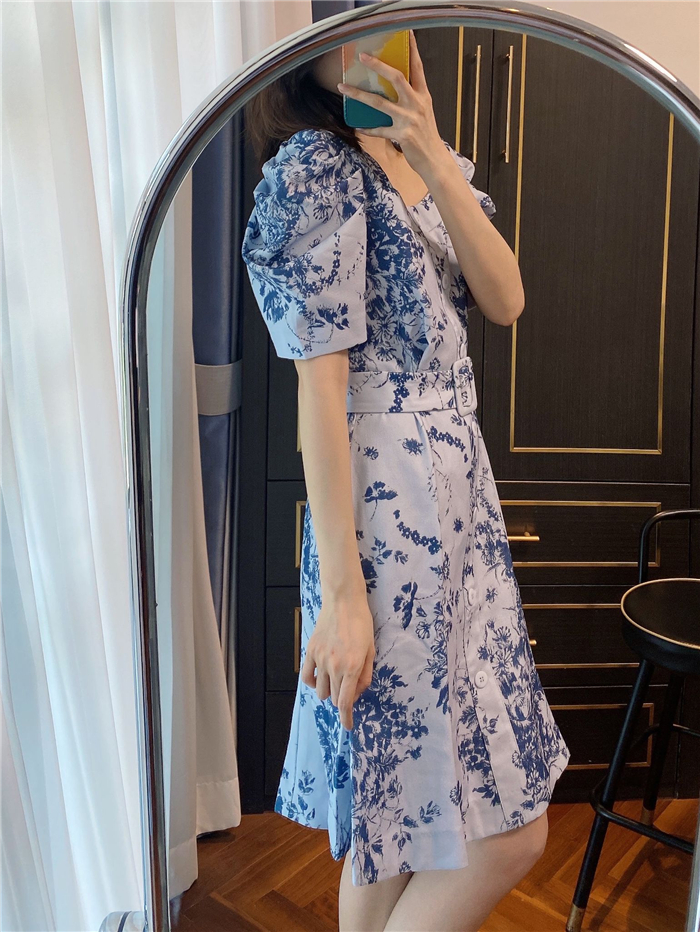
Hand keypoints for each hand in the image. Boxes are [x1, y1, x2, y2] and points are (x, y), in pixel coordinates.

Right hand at [301, 592, 374, 729]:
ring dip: (328, 692)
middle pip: (333, 698)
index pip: (345, 702)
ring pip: (320, 691)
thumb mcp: (371, 651)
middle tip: (349, 688)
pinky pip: (307, 677)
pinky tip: (320, 678)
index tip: (348, 726)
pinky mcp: (310, 651)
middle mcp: (335, 666)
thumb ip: (365, 675)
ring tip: (335, 680)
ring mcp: (320, 659)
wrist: (343, 601)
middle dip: (341, 700)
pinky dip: (313, 683)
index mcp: (352, 667)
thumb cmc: (362, 624)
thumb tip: (357, 694)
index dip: (346, 718)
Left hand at [337, 30, 448, 177]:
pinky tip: (358, 126)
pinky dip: (367, 128)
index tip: (406, 33)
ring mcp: (408, 119)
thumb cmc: (426, 135)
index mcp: (423, 95)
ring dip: (359, 95)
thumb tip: (394, 87)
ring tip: (343, 88)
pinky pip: (379, 130)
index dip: (412, 50)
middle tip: (362, 56)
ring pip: (379, 103)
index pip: (417, 67)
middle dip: (378, 65)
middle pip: (396, 77)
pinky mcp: (401, 135)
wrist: (434, 159)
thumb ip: (412, 98)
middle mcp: (416, 104)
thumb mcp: (424, 111)